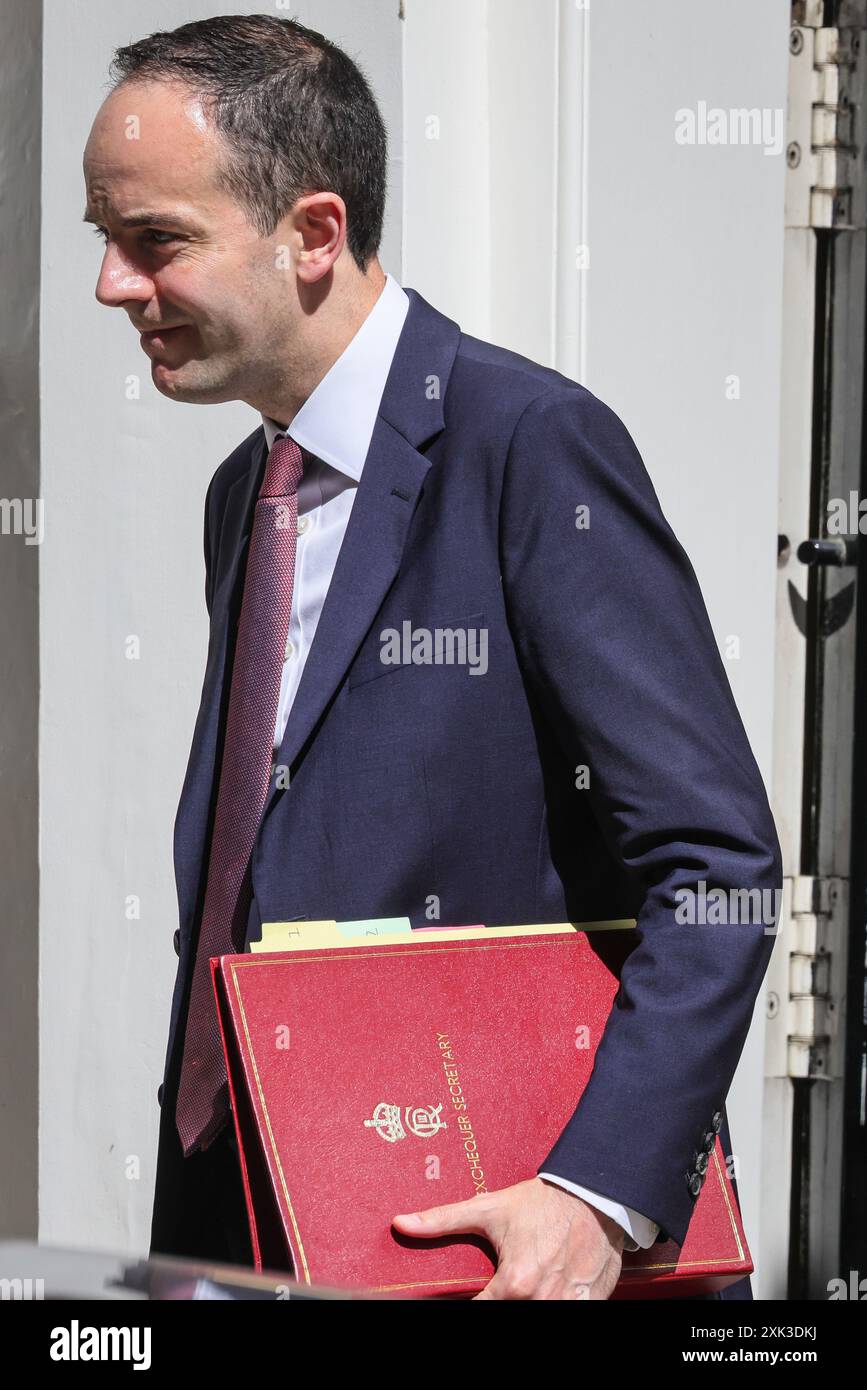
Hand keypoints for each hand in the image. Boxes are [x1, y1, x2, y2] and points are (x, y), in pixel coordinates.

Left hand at [392, 1176, 624, 1299]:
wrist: (594, 1195)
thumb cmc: (542, 1202)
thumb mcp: (490, 1208)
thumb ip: (442, 1220)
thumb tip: (401, 1223)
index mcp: (513, 1283)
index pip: (477, 1312)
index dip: (468, 1303)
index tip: (469, 1294)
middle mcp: (540, 1299)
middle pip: (508, 1313)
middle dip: (502, 1298)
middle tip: (506, 1280)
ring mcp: (567, 1305)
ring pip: (537, 1314)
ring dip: (528, 1301)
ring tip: (524, 1283)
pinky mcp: (589, 1305)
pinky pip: (567, 1314)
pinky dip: (555, 1302)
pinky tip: (548, 1286)